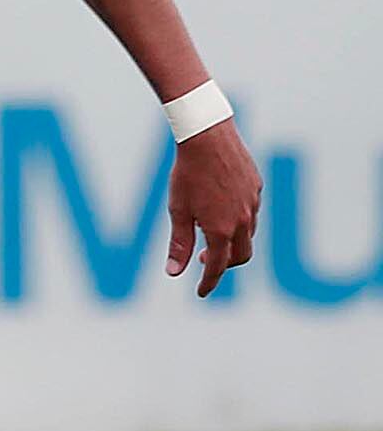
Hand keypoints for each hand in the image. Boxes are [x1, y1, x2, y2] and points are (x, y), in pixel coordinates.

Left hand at [164, 118, 262, 299]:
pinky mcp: (257, 188)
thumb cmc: (187, 174)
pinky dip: (238, 220)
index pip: (219, 267)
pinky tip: (222, 210)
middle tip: (205, 260)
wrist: (207, 137)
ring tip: (210, 233)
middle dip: (225, 264)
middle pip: (241, 256)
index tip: (201, 292)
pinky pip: (251, 212)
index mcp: (222, 229)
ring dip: (231, 241)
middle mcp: (243, 220)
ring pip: (248, 234)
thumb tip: (174, 273)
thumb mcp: (178, 210)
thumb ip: (179, 243)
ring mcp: (253, 203)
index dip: (209, 282)